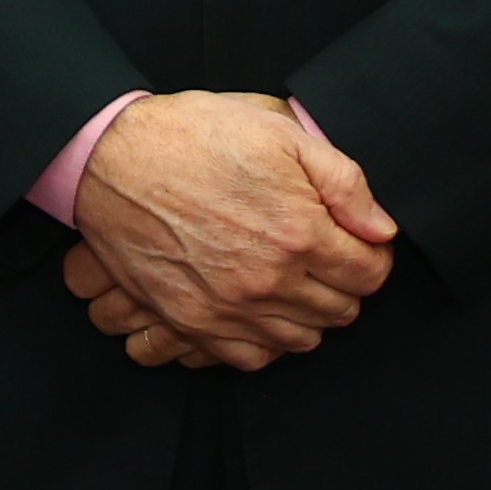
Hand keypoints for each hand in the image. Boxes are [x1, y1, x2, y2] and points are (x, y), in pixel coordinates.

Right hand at [65, 96, 393, 371]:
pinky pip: (252, 357)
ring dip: (308, 313)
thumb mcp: (279, 132)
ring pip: (302, 339)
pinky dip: (266, 340)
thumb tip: (381, 228)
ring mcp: (230, 307)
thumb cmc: (193, 136)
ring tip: (292, 280)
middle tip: (324, 256)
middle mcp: (269, 279)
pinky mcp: (193, 321)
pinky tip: (261, 309)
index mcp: (299, 231)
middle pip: (342, 311)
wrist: (110, 157)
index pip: (371, 274)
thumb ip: (343, 182)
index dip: (371, 256)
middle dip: (343, 284)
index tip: (357, 242)